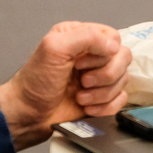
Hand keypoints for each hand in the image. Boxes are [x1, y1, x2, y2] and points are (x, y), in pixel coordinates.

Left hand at [0, 21, 132, 150]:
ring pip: (123, 80)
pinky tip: (87, 107)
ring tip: (79, 97)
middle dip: (104, 75)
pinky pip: (121, 99)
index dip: (102, 53)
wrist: (28, 116)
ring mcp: (98, 77)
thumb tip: (114, 46)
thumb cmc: (34, 83)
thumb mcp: (54, 49)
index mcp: (80, 36)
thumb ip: (86, 37)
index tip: (80, 64)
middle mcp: (92, 55)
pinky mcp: (102, 98)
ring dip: (101, 93)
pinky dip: (105, 107)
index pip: (113, 38)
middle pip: (123, 58)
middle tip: (82, 81)